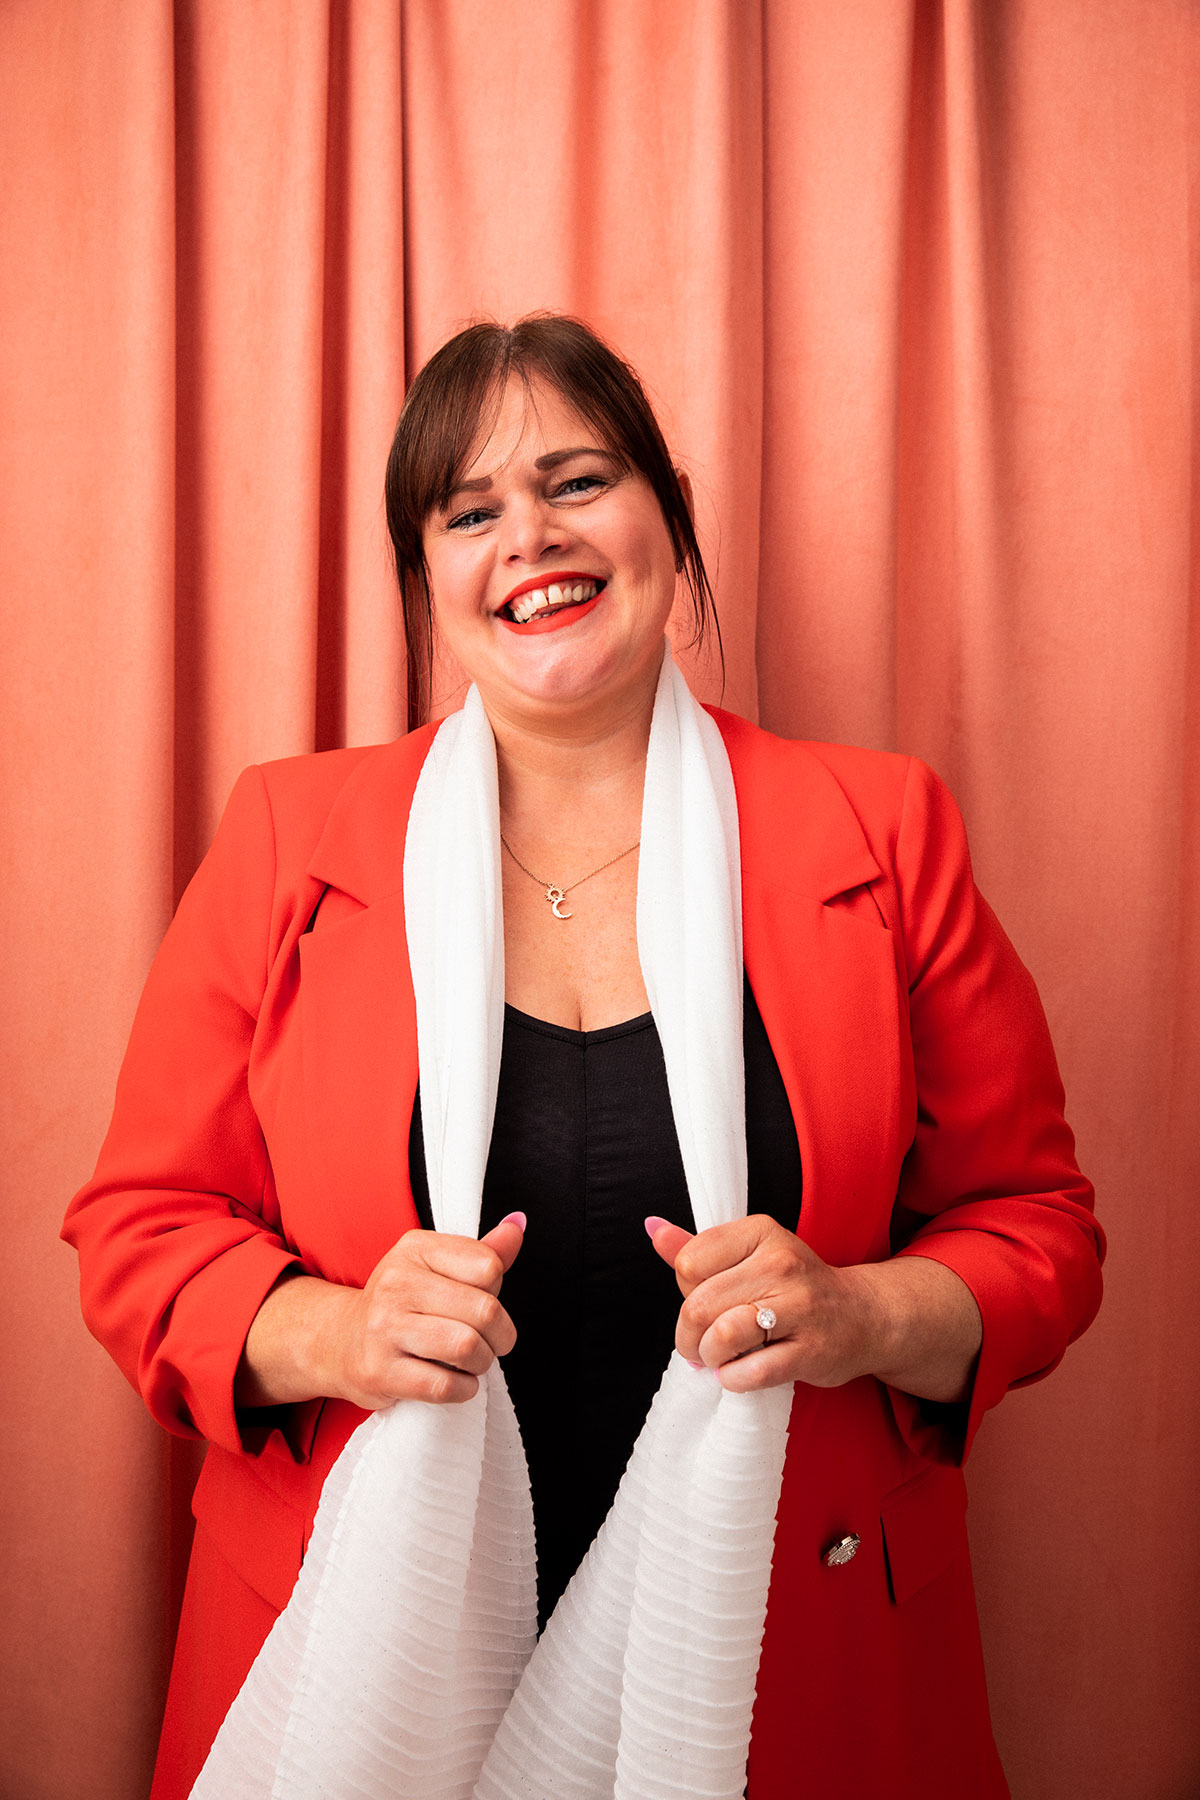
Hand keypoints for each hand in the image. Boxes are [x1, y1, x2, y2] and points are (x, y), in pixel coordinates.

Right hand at [333, 1215, 525, 1407]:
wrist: (341, 1341)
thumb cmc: (402, 1303)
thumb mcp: (437, 1266)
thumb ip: (483, 1251)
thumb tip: (517, 1225)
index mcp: (415, 1249)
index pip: (488, 1266)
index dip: (497, 1290)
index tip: (482, 1300)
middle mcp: (397, 1283)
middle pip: (485, 1310)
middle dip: (500, 1335)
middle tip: (490, 1341)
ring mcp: (385, 1328)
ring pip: (467, 1347)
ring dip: (482, 1362)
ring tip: (470, 1360)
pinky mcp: (380, 1371)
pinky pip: (444, 1385)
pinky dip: (462, 1389)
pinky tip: (454, 1381)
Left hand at [646, 1214, 880, 1393]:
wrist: (863, 1316)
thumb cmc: (794, 1286)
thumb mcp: (749, 1255)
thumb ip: (697, 1247)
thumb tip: (653, 1228)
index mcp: (761, 1233)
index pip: (689, 1263)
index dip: (685, 1291)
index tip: (702, 1303)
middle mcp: (781, 1263)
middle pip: (699, 1304)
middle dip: (688, 1335)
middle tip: (697, 1346)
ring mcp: (800, 1307)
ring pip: (722, 1335)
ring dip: (709, 1356)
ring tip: (718, 1358)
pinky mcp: (812, 1351)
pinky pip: (752, 1372)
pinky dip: (734, 1379)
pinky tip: (738, 1373)